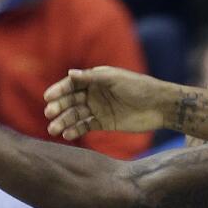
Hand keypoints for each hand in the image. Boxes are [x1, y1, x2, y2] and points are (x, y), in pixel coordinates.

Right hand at [43, 66, 169, 138]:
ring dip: (63, 121)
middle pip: (71, 100)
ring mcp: (98, 109)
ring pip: (76, 115)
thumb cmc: (139, 87)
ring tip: (52, 129)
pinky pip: (86, 126)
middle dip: (59, 107)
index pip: (72, 84)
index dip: (59, 90)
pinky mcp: (104, 123)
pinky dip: (76, 130)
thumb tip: (70, 73)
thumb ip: (93, 78)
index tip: (48, 97)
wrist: (159, 105)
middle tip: (49, 113)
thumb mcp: (115, 79)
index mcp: (95, 79)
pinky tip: (67, 134)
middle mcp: (94, 93)